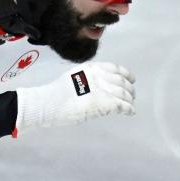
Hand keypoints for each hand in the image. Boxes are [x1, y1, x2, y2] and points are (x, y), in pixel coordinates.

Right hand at [15, 62, 135, 132]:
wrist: (48, 104)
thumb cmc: (55, 95)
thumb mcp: (72, 78)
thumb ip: (87, 79)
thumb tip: (100, 86)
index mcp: (89, 68)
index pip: (113, 68)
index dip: (125, 74)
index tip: (131, 79)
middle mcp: (97, 75)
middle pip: (120, 81)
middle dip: (128, 89)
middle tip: (131, 95)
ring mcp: (101, 88)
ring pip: (123, 93)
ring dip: (128, 100)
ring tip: (129, 104)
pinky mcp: (103, 102)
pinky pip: (121, 105)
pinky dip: (128, 109)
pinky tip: (130, 112)